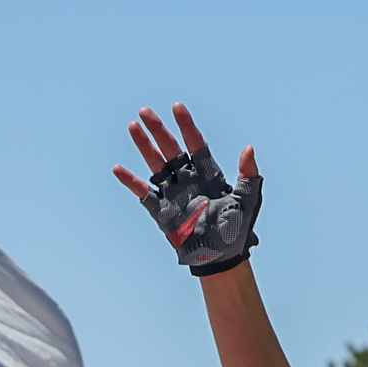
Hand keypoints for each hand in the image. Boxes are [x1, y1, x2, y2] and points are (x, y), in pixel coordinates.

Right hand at [115, 104, 262, 276]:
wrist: (222, 259)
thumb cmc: (237, 230)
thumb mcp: (247, 200)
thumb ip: (248, 175)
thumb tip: (248, 148)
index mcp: (209, 174)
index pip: (196, 144)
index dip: (187, 126)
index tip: (177, 107)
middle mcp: (188, 180)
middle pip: (171, 149)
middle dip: (158, 130)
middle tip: (145, 111)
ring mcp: (173, 193)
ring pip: (156, 164)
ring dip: (144, 146)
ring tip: (134, 126)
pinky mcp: (161, 210)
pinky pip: (143, 193)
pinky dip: (131, 182)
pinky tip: (119, 169)